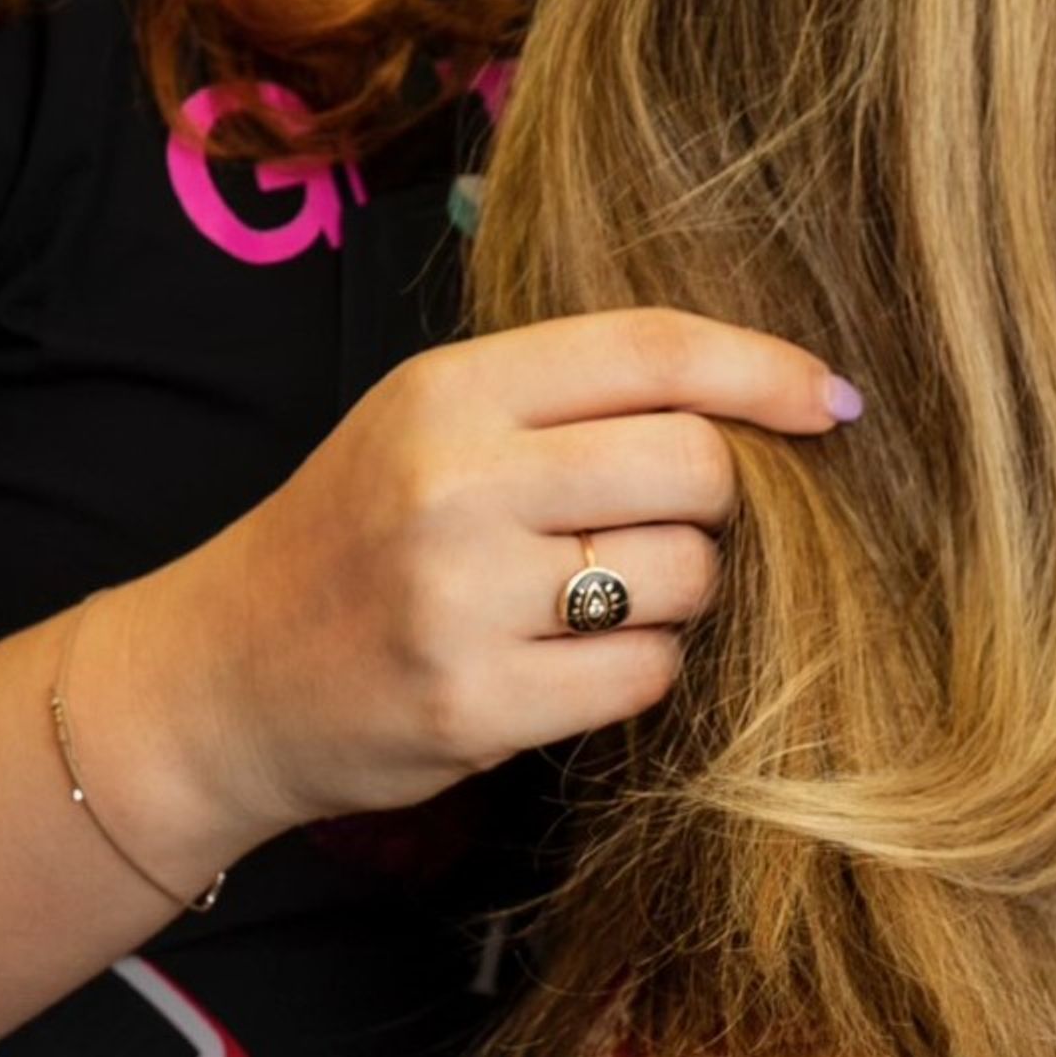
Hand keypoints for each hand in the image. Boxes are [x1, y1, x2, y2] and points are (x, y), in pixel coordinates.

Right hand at [79, 309, 858, 871]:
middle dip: (723, 500)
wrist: (222, 676)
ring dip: (682, 592)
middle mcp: (453, 482)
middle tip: (673, 524)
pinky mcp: (474, 706)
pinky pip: (646, 674)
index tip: (833, 400)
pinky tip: (577, 662)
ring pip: (686, 576)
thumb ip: (570, 401)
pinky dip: (643, 668)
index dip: (764, 370)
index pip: (652, 350)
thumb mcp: (432, 425)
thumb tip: (768, 398)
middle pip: (696, 465)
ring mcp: (461, 599)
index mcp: (450, 390)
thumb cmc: (359, 537)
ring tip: (604, 598)